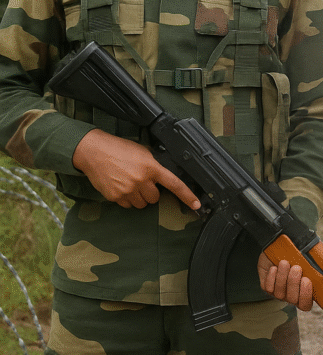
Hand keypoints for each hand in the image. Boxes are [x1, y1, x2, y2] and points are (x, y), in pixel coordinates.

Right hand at [72, 128, 199, 209]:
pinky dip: (126, 199)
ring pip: (141, 205)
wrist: (93, 151)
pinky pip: (127, 205)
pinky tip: (120, 186)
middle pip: (155, 199)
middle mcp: (141, 180)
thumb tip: (162, 176)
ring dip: (139, 198)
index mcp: (151, 167)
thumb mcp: (143, 152)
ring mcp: (127, 190)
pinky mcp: (114, 197)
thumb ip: (154, 165)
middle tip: (142, 182)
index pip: (174, 184)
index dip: (187, 196)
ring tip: (129, 184)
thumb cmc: (119, 148)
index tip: (196, 205)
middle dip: (151, 192)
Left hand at [258, 253, 314, 310]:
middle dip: (294, 283)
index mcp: (304, 293)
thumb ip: (318, 263)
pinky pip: (268, 287)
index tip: (307, 280)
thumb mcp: (308, 258)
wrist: (277, 247)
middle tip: (296, 268)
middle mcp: (291, 296)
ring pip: (280, 293)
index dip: (306, 296)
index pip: (305, 305)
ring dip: (283, 277)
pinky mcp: (266, 287)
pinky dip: (272, 276)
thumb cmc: (296, 253)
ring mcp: (278, 293)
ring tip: (285, 263)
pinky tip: (275, 266)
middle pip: (292, 300)